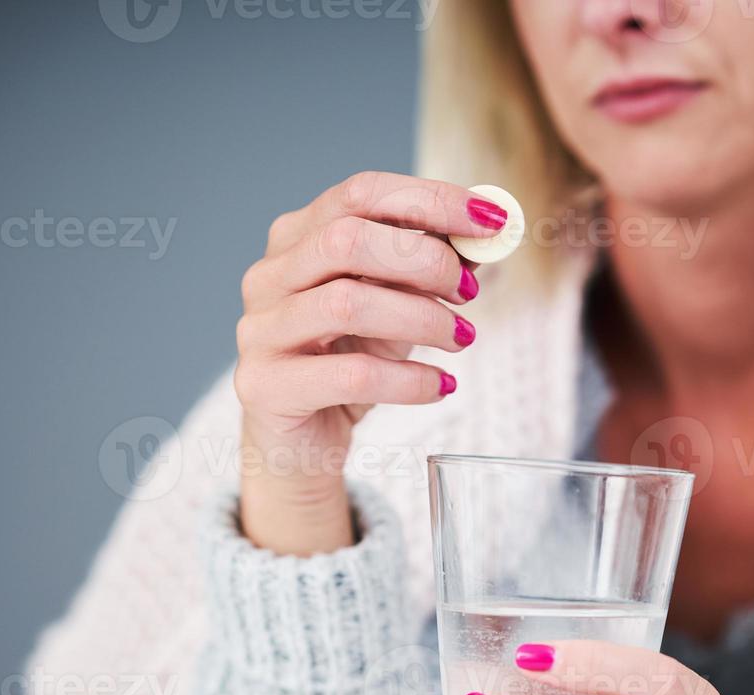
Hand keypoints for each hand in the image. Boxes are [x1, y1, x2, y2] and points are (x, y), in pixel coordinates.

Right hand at [234, 171, 508, 555]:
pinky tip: (441, 384)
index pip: (361, 193)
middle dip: (423, 259)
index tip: (492, 220)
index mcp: (297, 238)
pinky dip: (409, 379)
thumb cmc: (351, 361)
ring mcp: (261, 331)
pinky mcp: (267, 387)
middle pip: (345, 239)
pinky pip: (351, 375)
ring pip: (346, 305)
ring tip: (463, 337)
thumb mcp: (396, 305)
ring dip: (422, 318)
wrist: (303, 442)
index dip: (431, 200)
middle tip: (469, 291)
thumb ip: (429, 268)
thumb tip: (487, 236)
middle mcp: (269, 276)